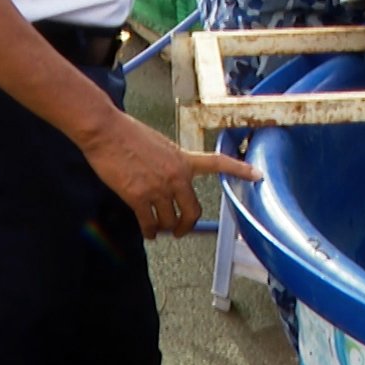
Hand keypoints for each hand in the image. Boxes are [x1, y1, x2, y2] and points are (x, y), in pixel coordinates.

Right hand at [79, 114, 262, 239]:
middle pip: (192, 211)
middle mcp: (176, 175)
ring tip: (157, 229)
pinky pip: (149, 224)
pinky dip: (149, 232)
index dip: (240, 170)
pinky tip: (147, 232)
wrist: (106, 132)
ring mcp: (158, 187)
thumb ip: (171, 163)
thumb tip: (169, 182)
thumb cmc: (128, 134)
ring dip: (163, 228)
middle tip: (180, 231)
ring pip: (169, 221)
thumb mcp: (160, 145)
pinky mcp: (138, 197)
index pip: (218, 163)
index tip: (258, 175)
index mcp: (183, 158)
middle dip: (186, 225)